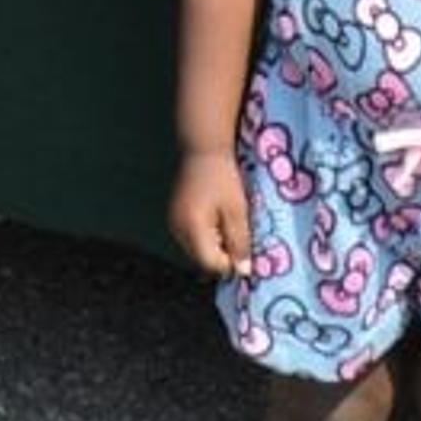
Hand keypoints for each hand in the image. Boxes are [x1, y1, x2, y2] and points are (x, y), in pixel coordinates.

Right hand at [169, 149, 253, 277]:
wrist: (203, 150)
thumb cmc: (224, 178)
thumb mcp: (237, 210)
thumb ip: (240, 242)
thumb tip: (244, 271)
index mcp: (193, 228)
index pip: (211, 263)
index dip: (231, 262)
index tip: (246, 249)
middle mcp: (178, 229)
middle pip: (202, 259)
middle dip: (223, 254)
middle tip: (239, 235)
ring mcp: (173, 223)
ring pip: (197, 250)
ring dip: (214, 245)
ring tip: (228, 223)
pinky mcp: (174, 217)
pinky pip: (191, 238)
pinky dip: (205, 236)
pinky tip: (216, 218)